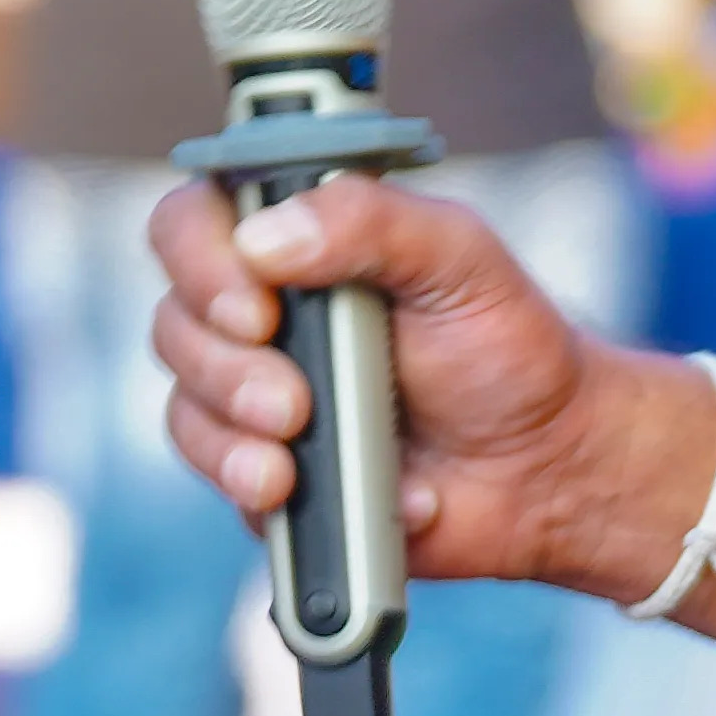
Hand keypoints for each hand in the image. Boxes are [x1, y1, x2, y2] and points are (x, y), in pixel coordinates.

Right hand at [143, 172, 701, 599]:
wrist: (542, 468)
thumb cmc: (507, 348)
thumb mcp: (460, 258)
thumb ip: (372, 222)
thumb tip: (266, 240)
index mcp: (298, 241)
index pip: (192, 222)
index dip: (199, 261)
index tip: (257, 307)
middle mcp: (261, 311)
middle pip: (173, 321)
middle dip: (225, 369)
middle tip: (294, 404)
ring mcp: (254, 394)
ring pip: (184, 405)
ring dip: (229, 436)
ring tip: (293, 462)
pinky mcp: (263, 469)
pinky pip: (218, 478)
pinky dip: (261, 489)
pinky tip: (313, 493)